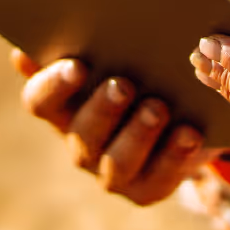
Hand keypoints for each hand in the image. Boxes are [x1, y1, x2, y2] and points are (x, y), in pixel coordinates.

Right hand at [13, 48, 208, 206]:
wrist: (185, 110)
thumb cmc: (141, 69)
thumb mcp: (118, 51)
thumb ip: (90, 40)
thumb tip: (40, 41)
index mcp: (61, 106)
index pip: (39, 100)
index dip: (53, 85)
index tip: (77, 65)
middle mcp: (80, 142)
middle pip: (80, 133)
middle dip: (102, 109)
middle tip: (123, 84)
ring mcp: (110, 171)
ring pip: (116, 162)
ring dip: (137, 135)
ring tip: (158, 108)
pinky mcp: (146, 188)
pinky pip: (159, 178)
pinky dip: (175, 156)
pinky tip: (190, 132)